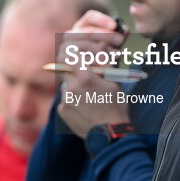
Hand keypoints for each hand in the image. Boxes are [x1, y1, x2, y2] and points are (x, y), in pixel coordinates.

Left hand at [57, 12, 128, 138]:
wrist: (110, 136)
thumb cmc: (117, 107)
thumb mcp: (115, 82)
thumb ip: (104, 62)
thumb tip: (101, 44)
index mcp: (85, 77)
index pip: (70, 56)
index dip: (74, 55)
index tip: (78, 56)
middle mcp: (72, 87)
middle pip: (66, 70)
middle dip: (75, 71)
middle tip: (86, 78)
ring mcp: (65, 100)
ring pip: (67, 86)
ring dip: (75, 87)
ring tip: (90, 97)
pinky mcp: (62, 111)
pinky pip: (65, 100)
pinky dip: (73, 101)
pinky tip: (86, 108)